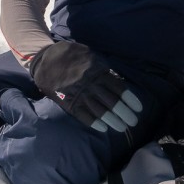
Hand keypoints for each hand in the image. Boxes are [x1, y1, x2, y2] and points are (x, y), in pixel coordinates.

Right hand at [28, 41, 143, 132]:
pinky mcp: (68, 102)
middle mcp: (90, 84)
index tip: (138, 108)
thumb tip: (117, 79)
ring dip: (113, 121)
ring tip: (122, 127)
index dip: (130, 100)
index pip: (118, 88)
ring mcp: (78, 94)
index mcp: (97, 71)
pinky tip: (104, 128)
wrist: (45, 59)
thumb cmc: (71, 55)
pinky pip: (83, 115)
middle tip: (133, 121)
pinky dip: (94, 122)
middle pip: (112, 102)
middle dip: (124, 113)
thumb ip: (103, 68)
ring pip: (99, 111)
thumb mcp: (90, 56)